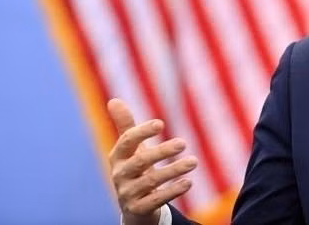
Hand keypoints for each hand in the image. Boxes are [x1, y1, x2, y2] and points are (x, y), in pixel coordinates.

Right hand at [107, 98, 197, 224]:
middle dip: (162, 151)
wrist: (133, 207)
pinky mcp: (138, 209)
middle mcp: (120, 175)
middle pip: (140, 161)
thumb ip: (125, 126)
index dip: (142, 132)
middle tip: (184, 142)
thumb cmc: (134, 169)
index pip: (127, 141)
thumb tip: (114, 100)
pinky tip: (188, 182)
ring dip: (174, 170)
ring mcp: (127, 193)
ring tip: (194, 161)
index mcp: (117, 156)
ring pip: (151, 181)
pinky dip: (173, 191)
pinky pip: (156, 200)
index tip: (161, 123)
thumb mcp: (129, 149)